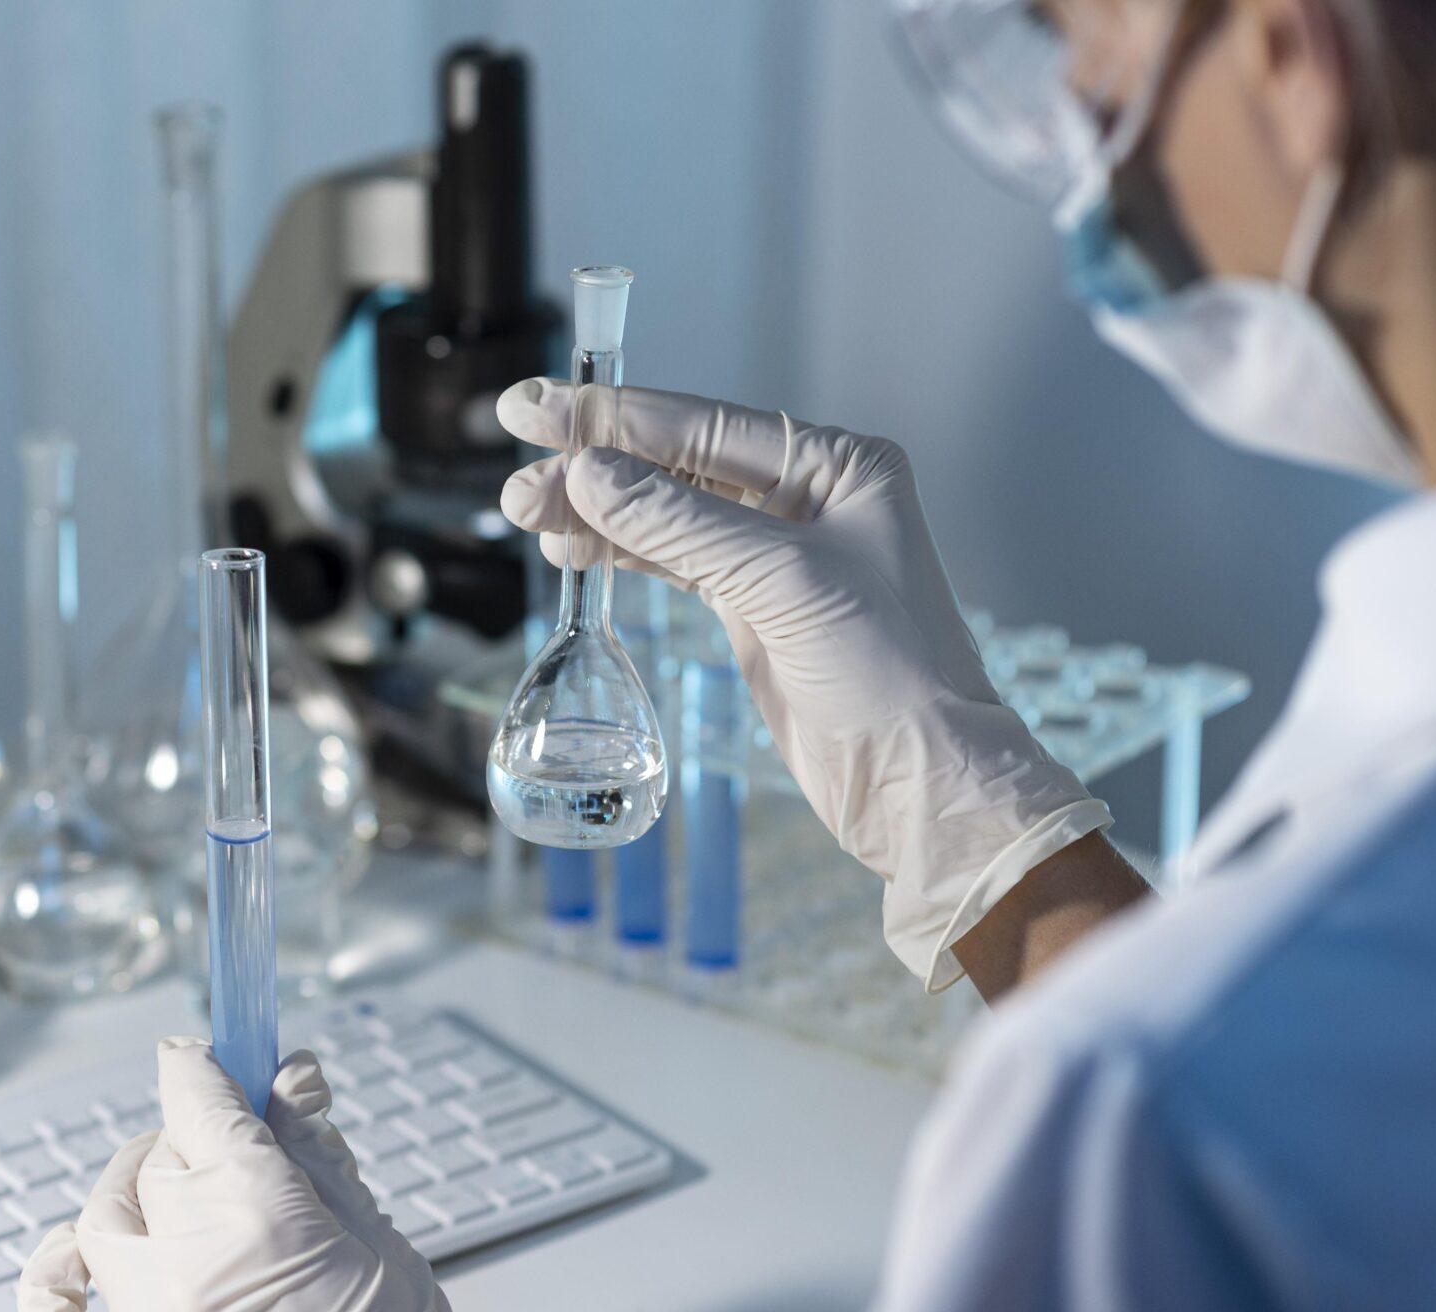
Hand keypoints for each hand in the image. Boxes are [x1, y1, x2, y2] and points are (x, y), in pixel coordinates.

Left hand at [17, 1040, 518, 1311]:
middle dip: (191, 1146)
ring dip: (132, 1198)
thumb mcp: (375, 1240)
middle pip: (158, 1162)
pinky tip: (68, 1260)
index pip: (199, 1100)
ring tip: (168, 1204)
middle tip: (227, 1156)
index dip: (200, 1069)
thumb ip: (314, 1153)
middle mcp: (195, 1263)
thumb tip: (291, 1075)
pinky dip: (49, 1286)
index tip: (202, 1059)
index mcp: (265, 1210)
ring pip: (104, 1223)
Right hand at [499, 378, 1109, 988]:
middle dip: (592, 467)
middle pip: (675, 466)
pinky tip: (572, 548)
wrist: (918, 779)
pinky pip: (670, 563)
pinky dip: (618, 554)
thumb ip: (682, 524)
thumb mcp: (784, 583)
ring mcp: (776, 556)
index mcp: (837, 467)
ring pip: (664, 516)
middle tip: (516, 471)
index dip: (614, 417)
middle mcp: (808, 499)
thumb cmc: (890, 672)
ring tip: (525, 513)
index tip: (539, 407)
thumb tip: (589, 473)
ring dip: (594, 514)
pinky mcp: (752, 609)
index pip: (703, 427)